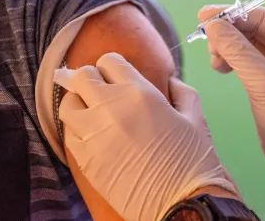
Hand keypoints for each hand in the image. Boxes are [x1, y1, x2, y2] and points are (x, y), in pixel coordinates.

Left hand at [56, 53, 237, 220]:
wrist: (182, 203)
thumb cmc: (193, 159)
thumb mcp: (195, 117)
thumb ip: (182, 91)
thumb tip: (170, 81)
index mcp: (140, 93)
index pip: (109, 61)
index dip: (112, 66)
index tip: (118, 76)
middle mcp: (111, 108)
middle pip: (82, 76)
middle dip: (91, 79)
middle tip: (102, 91)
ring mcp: (94, 135)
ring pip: (68, 104)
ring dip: (79, 103)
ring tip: (93, 112)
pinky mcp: (85, 160)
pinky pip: (68, 133)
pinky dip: (77, 129)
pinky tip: (93, 135)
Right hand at [198, 6, 264, 213]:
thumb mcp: (263, 82)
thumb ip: (237, 51)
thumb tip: (212, 25)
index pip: (259, 17)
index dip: (230, 15)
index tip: (202, 16)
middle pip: (252, 29)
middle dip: (227, 34)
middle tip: (207, 46)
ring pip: (246, 44)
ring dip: (227, 48)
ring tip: (215, 62)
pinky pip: (246, 60)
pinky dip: (231, 61)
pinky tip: (221, 68)